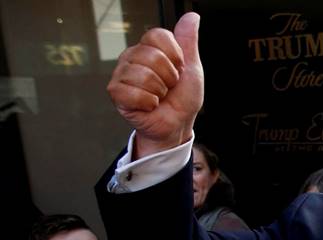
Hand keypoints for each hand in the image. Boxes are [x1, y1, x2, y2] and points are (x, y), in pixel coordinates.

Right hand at [106, 12, 202, 157]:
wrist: (177, 124)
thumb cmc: (182, 98)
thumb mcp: (192, 68)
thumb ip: (188, 41)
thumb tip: (192, 16)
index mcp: (149, 48)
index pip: (158, 35)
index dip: (175, 56)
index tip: (179, 69)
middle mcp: (132, 56)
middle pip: (152, 56)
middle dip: (169, 77)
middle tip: (168, 86)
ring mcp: (122, 73)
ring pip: (143, 75)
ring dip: (159, 91)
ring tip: (159, 96)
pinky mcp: (116, 92)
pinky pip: (133, 92)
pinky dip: (148, 103)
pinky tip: (149, 105)